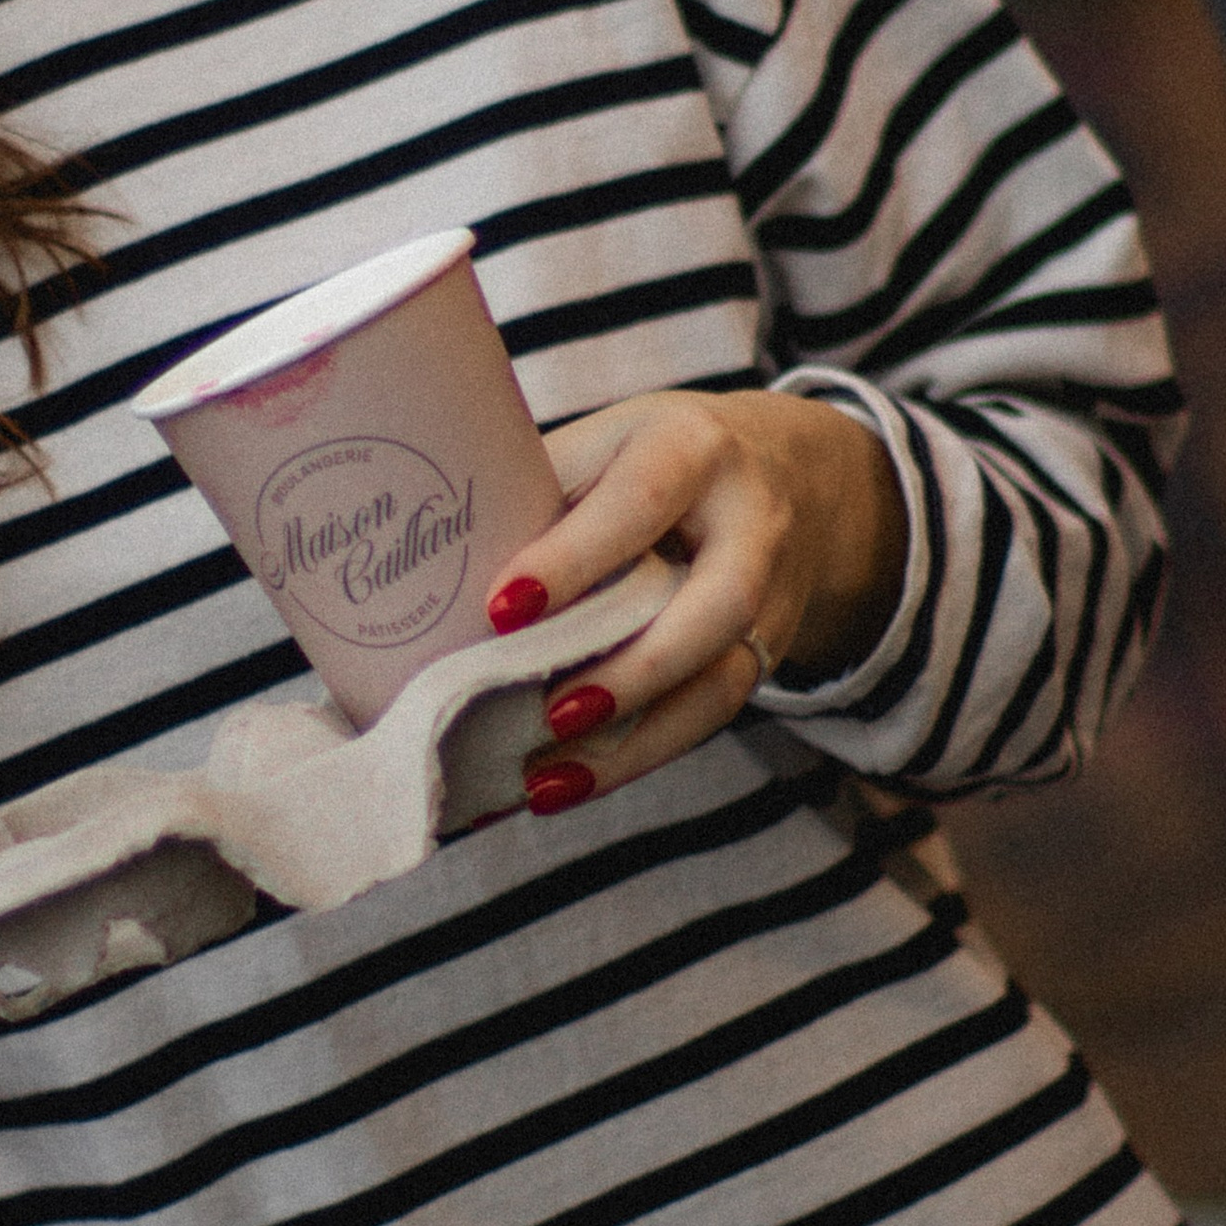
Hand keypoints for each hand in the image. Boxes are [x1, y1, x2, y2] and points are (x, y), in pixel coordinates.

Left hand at [486, 389, 905, 812]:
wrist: (790, 474)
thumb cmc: (657, 457)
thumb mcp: (605, 445)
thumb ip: (542, 494)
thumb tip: (435, 569)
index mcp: (692, 448)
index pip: (640, 502)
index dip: (573, 559)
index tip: (501, 610)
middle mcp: (749, 521)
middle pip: (715, 603)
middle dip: (632, 667)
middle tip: (548, 713)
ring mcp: (770, 594)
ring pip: (721, 677)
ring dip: (633, 736)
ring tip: (546, 777)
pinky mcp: (768, 651)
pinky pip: (713, 713)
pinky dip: (640, 754)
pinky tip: (572, 781)